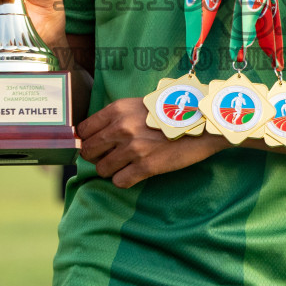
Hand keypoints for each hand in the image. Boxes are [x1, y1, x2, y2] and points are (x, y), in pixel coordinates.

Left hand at [78, 98, 227, 188]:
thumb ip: (118, 116)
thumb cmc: (171, 112)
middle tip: (109, 157)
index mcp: (118, 109)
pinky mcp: (145, 167)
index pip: (83, 130)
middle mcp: (121, 128)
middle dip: (96, 157)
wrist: (202, 123)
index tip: (95, 144)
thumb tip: (97, 134)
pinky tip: (134, 173)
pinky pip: (119, 181)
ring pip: (102, 169)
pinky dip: (124, 180)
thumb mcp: (140, 104)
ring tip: (124, 166)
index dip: (87, 140)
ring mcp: (133, 148)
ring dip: (110, 170)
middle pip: (89, 151)